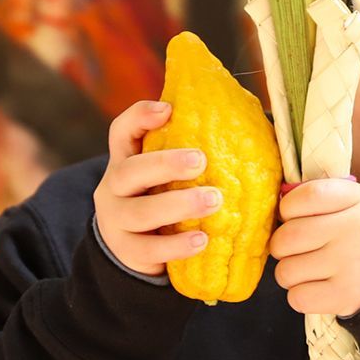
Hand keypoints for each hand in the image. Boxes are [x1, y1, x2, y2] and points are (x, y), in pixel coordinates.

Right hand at [92, 100, 216, 276]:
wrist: (136, 249)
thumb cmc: (165, 198)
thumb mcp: (169, 174)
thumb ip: (191, 153)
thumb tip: (245, 128)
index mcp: (126, 160)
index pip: (122, 131)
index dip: (140, 117)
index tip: (168, 109)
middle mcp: (114, 187)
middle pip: (129, 170)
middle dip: (165, 164)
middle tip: (200, 160)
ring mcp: (115, 220)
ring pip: (138, 212)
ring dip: (177, 205)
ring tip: (214, 201)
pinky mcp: (126, 251)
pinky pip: (148, 249)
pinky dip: (176, 246)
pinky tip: (202, 240)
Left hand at [270, 178, 359, 317]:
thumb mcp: (358, 199)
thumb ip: (320, 195)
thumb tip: (278, 206)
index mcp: (358, 200)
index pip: (302, 198)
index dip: (287, 208)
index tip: (294, 217)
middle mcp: (354, 231)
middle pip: (286, 238)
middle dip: (283, 245)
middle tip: (297, 248)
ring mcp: (350, 267)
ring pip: (286, 272)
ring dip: (291, 272)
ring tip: (310, 268)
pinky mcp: (345, 298)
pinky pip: (297, 298)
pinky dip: (300, 294)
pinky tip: (316, 286)